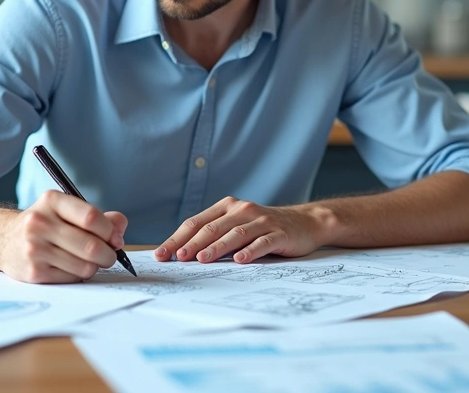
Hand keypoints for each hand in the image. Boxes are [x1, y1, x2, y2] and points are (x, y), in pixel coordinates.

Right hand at [0, 190, 127, 283]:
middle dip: (108, 254)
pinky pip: (72, 278)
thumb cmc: (45, 225)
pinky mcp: (34, 272)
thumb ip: (98, 217)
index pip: (91, 217)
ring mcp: (35, 249)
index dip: (110, 231)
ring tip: (89, 261)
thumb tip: (120, 228)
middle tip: (109, 256)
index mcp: (52, 201)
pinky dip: (79, 275)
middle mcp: (40, 223)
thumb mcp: (66, 211)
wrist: (4, 240)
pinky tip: (71, 267)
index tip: (116, 239)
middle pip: (91, 245)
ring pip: (85, 265)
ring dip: (95, 266)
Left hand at [154, 196, 329, 263]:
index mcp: (227, 208)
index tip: (162, 254)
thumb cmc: (264, 228)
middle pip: (212, 228)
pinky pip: (262, 242)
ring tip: (202, 259)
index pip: (196, 223)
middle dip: (192, 244)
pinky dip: (250, 251)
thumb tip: (182, 253)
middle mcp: (242, 210)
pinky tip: (240, 260)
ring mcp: (262, 221)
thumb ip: (215, 235)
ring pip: (235, 234)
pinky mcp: (279, 233)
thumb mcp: (237, 226)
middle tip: (178, 258)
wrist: (306, 223)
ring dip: (217, 247)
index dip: (178, 238)